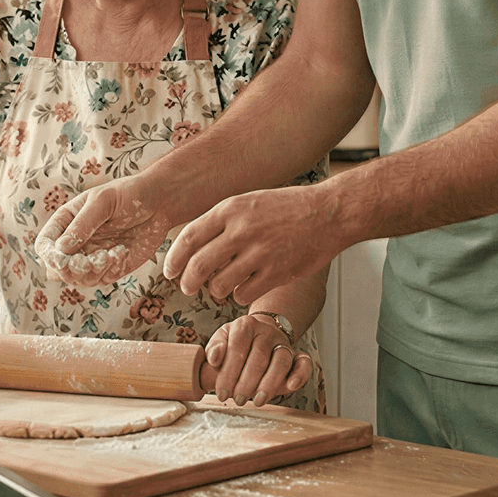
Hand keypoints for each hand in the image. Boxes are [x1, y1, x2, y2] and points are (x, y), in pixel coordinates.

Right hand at [35, 178, 172, 285]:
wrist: (159, 202)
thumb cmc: (129, 194)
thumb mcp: (103, 201)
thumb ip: (82, 224)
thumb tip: (61, 249)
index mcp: (66, 222)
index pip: (45, 245)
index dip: (49, 256)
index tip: (63, 260)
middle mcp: (75, 242)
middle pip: (57, 269)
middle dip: (71, 270)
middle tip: (90, 261)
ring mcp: (92, 256)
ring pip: (78, 279)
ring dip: (92, 272)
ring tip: (110, 255)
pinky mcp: (110, 267)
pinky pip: (101, 279)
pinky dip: (110, 271)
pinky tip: (122, 252)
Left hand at [164, 186, 340, 304]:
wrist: (328, 213)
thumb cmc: (286, 207)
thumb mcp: (249, 201)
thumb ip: (222, 220)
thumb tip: (190, 243)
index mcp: (231, 209)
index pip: (188, 237)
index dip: (174, 259)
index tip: (170, 271)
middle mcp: (242, 230)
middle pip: (198, 266)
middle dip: (188, 282)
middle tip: (188, 287)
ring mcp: (260, 253)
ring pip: (219, 285)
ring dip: (216, 291)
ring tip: (222, 287)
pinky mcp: (276, 273)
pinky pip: (243, 294)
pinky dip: (240, 295)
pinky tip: (246, 287)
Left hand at [204, 314, 312, 406]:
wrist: (261, 331)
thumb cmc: (238, 341)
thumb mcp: (222, 338)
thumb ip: (215, 347)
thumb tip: (213, 359)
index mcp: (245, 325)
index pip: (237, 347)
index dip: (228, 372)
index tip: (222, 393)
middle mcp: (266, 331)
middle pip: (259, 356)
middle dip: (247, 382)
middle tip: (238, 400)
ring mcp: (283, 342)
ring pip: (281, 360)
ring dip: (270, 383)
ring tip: (258, 401)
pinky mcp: (296, 354)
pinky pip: (304, 362)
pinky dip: (300, 374)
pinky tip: (291, 387)